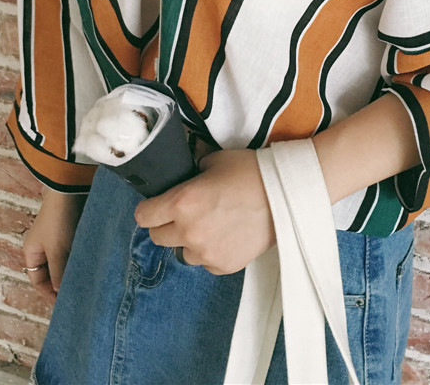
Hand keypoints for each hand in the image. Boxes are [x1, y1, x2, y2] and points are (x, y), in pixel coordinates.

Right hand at [22, 189, 86, 302]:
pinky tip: (92, 267)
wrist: (70, 189)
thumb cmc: (58, 221)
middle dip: (63, 283)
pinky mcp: (72, 230)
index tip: (65, 305)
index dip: (49, 294)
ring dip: (74, 271)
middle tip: (79, 296)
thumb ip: (58, 272)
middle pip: (51, 272)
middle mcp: (43, 247)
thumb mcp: (57, 249)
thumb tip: (59, 291)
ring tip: (88, 284)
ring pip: (65, 262)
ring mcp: (58, 238)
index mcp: (32, 252)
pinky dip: (81, 259)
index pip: (38, 281)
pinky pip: (75, 251)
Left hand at [134, 149, 274, 274]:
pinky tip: (226, 235)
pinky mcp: (223, 266)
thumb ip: (191, 175)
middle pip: (157, 237)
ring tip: (211, 225)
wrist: (285, 195)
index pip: (144, 216)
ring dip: (189, 241)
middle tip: (185, 214)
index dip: (149, 209)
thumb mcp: (213, 162)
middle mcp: (189, 231)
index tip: (157, 206)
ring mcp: (206, 252)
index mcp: (182, 202)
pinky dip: (210, 251)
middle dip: (166, 225)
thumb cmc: (249, 171)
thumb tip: (183, 180)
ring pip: (182, 252)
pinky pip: (205, 262)